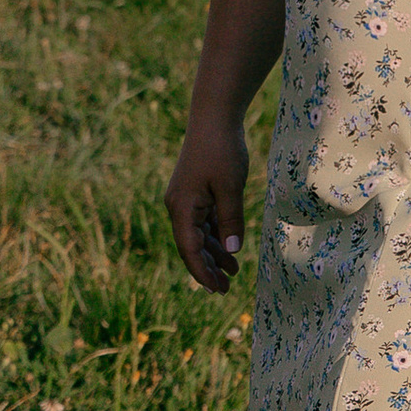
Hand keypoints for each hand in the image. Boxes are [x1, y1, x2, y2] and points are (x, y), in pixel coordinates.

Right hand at [166, 112, 247, 294]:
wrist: (213, 119)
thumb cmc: (222, 151)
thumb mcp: (230, 188)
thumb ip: (231, 221)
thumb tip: (232, 252)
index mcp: (181, 208)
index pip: (189, 249)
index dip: (202, 272)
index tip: (216, 290)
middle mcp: (178, 207)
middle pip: (191, 246)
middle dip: (207, 269)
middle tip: (226, 290)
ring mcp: (185, 200)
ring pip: (198, 236)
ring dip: (214, 254)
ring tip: (233, 273)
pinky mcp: (194, 193)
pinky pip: (202, 222)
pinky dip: (215, 236)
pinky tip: (230, 249)